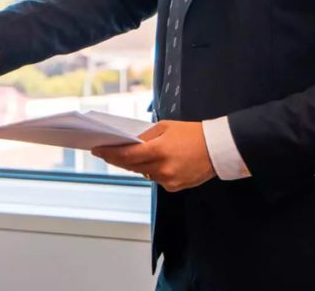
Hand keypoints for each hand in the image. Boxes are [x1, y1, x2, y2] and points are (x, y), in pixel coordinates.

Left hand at [91, 121, 215, 191]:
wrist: (218, 149)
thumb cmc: (192, 133)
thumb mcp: (166, 127)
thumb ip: (146, 136)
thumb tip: (130, 142)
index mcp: (159, 151)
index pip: (127, 154)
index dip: (109, 153)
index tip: (97, 150)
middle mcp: (162, 168)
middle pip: (131, 166)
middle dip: (116, 159)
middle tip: (103, 153)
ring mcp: (169, 180)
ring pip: (143, 173)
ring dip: (134, 165)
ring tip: (124, 155)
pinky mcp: (176, 187)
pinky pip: (156, 179)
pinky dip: (152, 170)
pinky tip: (151, 162)